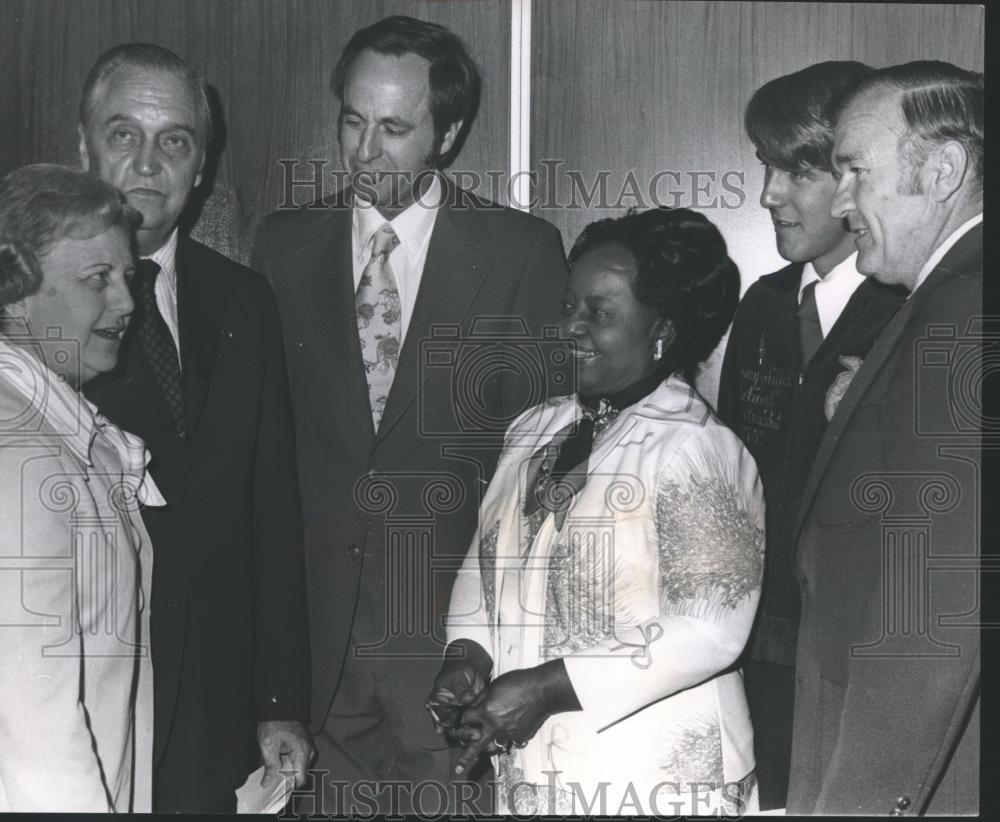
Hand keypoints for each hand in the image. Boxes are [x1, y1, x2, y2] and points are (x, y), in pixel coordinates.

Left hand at [257, 720, 314, 788]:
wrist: (279, 706)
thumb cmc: (275, 722)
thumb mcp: (268, 745)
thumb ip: (270, 766)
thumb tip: (268, 782)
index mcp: (302, 752)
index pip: (302, 779)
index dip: (290, 785)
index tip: (280, 786)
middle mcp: (309, 749)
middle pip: (300, 773)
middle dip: (287, 775)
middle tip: (274, 769)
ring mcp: (308, 745)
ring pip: (299, 765)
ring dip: (288, 766)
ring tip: (277, 758)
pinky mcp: (304, 742)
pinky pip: (300, 757)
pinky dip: (290, 759)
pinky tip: (281, 753)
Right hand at [426, 640, 491, 741]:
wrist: (470, 669)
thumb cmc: (458, 670)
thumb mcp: (457, 677)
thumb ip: (461, 689)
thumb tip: (467, 698)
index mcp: (435, 703)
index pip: (439, 716)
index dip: (446, 724)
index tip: (455, 727)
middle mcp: (445, 713)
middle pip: (450, 728)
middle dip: (462, 733)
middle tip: (474, 734)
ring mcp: (457, 716)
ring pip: (461, 731)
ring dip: (470, 736)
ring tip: (481, 738)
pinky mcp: (469, 718)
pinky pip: (472, 728)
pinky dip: (479, 732)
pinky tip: (487, 736)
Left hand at [452, 661, 573, 774]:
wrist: (543, 692)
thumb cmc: (518, 683)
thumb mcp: (494, 686)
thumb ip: (480, 699)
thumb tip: (471, 707)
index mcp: (486, 711)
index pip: (465, 721)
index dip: (459, 722)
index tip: (457, 724)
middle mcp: (495, 726)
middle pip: (475, 745)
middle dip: (465, 758)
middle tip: (458, 769)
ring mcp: (508, 734)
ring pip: (494, 742)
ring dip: (490, 741)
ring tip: (490, 743)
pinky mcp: (520, 737)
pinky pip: (509, 739)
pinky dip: (508, 733)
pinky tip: (513, 723)